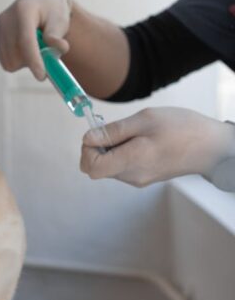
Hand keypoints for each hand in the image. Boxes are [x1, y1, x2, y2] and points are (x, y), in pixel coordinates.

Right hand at [0, 0, 71, 78]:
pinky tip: (25, 47)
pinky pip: (6, 62)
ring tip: (36, 47)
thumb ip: (58, 35)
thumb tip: (59, 48)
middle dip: (34, 61)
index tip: (41, 76)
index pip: (25, 40)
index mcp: (24, 10)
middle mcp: (6, 18)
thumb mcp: (61, 19)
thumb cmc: (53, 10)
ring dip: (25, 62)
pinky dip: (18, 61)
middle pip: (16, 55)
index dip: (33, 60)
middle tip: (47, 53)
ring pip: (10, 62)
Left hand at [80, 107, 234, 187]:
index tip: (97, 133)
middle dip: (99, 147)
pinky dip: (123, 152)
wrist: (213, 146)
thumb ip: (112, 131)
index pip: (90, 167)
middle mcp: (132, 176)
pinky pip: (122, 166)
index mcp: (131, 162)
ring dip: (112, 149)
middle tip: (118, 129)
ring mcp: (139, 179)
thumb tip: (87, 138)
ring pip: (109, 166)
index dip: (87, 149)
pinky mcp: (145, 177)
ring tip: (134, 134)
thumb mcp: (144, 120)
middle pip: (98, 167)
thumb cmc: (182, 129)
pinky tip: (140, 140)